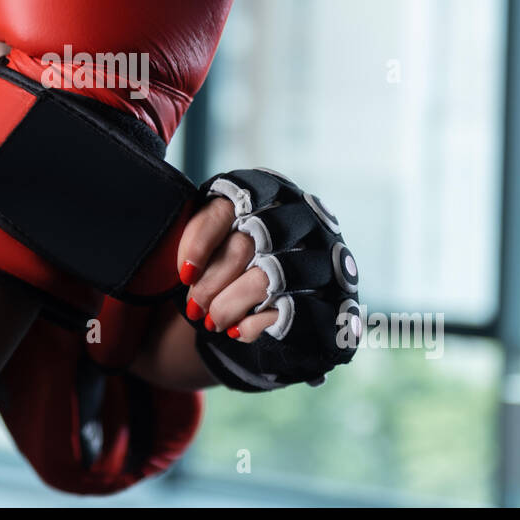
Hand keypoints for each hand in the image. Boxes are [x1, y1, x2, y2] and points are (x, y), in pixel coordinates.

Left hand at [175, 168, 361, 391]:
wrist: (285, 306)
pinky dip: (257, 323)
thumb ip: (200, 234)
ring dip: (230, 304)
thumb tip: (182, 267)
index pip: (229, 204)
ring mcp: (327, 256)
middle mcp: (306, 215)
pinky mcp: (337, 299)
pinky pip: (292, 311)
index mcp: (272, 190)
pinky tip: (239, 330)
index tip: (182, 274)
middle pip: (248, 242)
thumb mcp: (217, 241)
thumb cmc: (239, 265)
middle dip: (212, 281)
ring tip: (212, 321)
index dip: (201, 240)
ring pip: (268, 277)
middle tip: (193, 306)